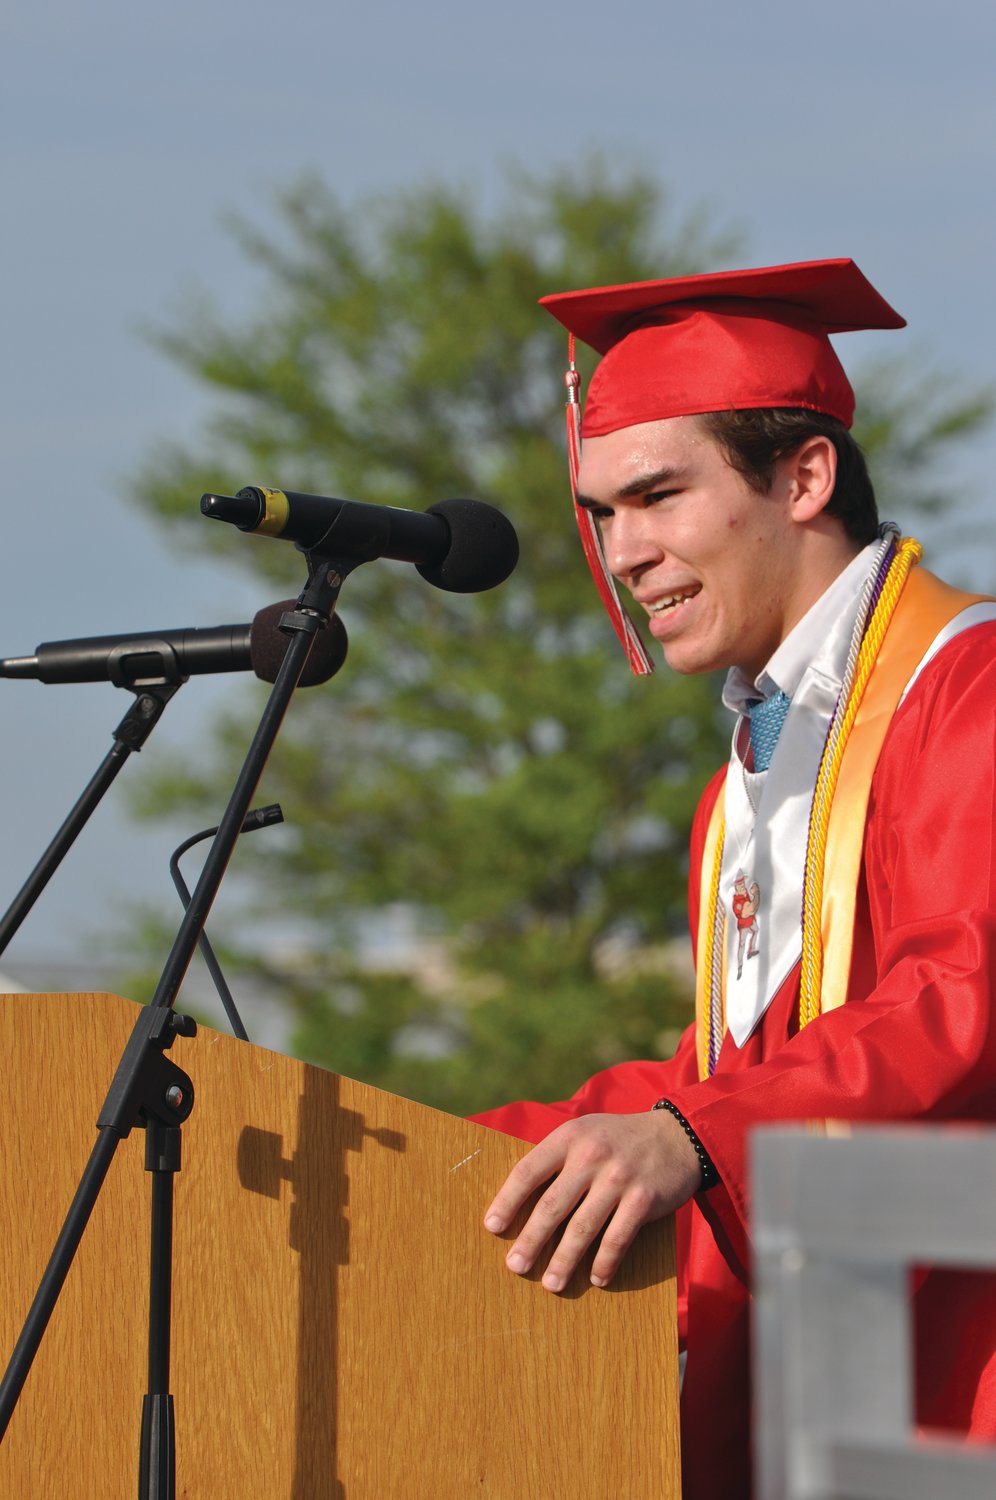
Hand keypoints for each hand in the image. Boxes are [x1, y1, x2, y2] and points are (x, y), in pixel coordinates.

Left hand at [483, 1111, 701, 1292]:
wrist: (677, 1135)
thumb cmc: (619, 1139)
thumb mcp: (585, 1133)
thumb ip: (557, 1158)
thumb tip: (520, 1200)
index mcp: (570, 1137)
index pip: (528, 1171)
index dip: (507, 1201)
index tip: (492, 1227)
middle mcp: (591, 1155)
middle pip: (552, 1205)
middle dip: (531, 1240)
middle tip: (515, 1266)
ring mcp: (619, 1178)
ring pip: (583, 1227)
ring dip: (564, 1260)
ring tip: (550, 1283)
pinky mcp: (643, 1199)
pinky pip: (618, 1238)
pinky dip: (605, 1262)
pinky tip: (596, 1278)